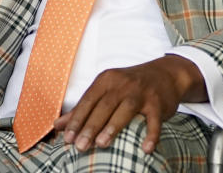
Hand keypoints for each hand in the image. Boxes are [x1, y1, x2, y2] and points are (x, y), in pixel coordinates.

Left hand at [53, 55, 205, 153]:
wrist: (165, 74)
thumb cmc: (129, 86)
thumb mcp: (106, 90)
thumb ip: (83, 107)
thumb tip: (57, 125)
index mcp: (106, 80)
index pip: (88, 100)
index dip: (76, 119)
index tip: (67, 138)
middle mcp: (122, 84)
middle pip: (104, 106)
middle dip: (90, 127)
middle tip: (80, 146)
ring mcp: (141, 92)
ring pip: (125, 110)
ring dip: (112, 127)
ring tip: (101, 144)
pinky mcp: (157, 103)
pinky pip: (154, 121)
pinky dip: (151, 135)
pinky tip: (145, 149)